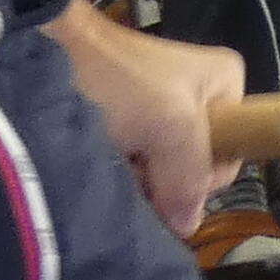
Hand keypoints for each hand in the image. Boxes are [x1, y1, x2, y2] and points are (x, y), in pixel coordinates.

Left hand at [56, 0, 241, 237]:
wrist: (49, 52)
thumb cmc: (120, 82)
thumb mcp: (172, 127)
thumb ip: (190, 178)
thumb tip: (188, 227)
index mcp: (224, 83)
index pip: (230, 153)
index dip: (200, 176)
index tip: (165, 174)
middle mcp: (197, 94)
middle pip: (193, 162)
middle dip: (163, 177)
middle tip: (135, 170)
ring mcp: (158, 107)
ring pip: (161, 165)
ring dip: (137, 176)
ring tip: (113, 166)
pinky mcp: (125, 118)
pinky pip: (134, 158)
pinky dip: (119, 167)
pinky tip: (102, 164)